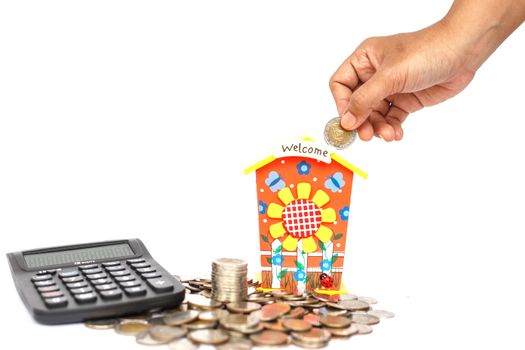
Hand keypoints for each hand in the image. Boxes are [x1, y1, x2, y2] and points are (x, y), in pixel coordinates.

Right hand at [329, 22, 475, 140]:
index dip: (342, 103)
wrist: (463, 52)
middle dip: (363, 121)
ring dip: (379, 127)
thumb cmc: (427, 51)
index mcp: (365, 59)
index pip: (341, 84)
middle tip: (367, 135)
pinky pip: (392, 118)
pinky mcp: (406, 99)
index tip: (349, 120)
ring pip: (374, 114)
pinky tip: (397, 133)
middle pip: (357, 104)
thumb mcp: (390, 76)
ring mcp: (390, 87)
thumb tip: (346, 121)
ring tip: (388, 134)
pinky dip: (392, 128)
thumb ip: (365, 100)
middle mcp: (375, 74)